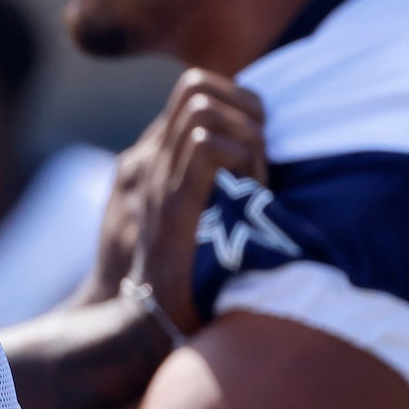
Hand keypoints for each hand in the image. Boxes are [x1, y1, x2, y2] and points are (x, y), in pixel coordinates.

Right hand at [88, 69, 267, 330]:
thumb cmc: (185, 281)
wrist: (145, 324)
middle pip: (194, 84)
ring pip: (201, 109)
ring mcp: (158, 181)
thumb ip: (214, 183)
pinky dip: (243, 160)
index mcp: (161, 159)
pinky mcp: (173, 205)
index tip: (258, 146)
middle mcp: (153, 161)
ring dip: (245, 137)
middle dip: (245, 108)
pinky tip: (251, 194)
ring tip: (256, 180)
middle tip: (261, 157)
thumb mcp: (201, 218)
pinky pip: (208, 146)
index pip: (195, 86)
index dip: (238, 100)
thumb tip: (262, 160)